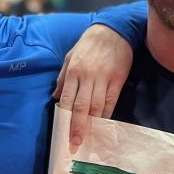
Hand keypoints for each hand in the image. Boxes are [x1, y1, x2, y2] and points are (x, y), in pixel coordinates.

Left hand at [54, 26, 131, 150]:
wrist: (113, 31)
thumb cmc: (88, 44)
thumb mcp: (70, 56)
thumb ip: (62, 77)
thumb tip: (56, 97)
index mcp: (73, 71)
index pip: (68, 99)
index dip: (66, 118)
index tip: (64, 133)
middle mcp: (87, 77)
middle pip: (82, 106)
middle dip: (78, 126)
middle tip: (75, 143)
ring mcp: (104, 79)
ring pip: (97, 106)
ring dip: (93, 124)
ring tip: (89, 138)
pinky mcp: (117, 80)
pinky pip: (111, 101)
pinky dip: (107, 114)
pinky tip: (103, 125)